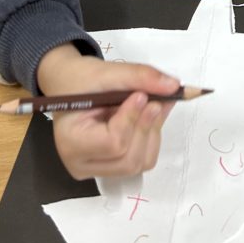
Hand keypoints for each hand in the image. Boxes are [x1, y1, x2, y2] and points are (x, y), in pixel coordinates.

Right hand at [36, 43, 178, 179]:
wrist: (69, 84)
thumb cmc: (80, 79)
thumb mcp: (107, 72)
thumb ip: (139, 77)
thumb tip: (174, 85)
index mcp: (71, 142)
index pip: (113, 143)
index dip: (132, 119)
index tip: (141, 95)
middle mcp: (80, 164)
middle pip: (128, 160)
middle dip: (146, 128)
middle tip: (157, 99)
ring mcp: (95, 170)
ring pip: (138, 164)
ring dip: (151, 133)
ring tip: (152, 106)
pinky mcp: (109, 167)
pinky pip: (139, 161)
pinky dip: (150, 138)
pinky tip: (147, 117)